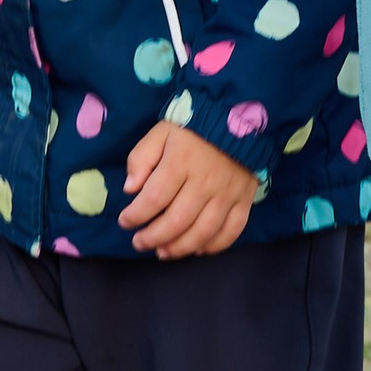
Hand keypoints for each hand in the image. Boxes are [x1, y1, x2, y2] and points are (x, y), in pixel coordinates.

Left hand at [120, 118, 259, 257]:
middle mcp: (205, 182)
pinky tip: (197, 250)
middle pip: (177, 221)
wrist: (237, 118)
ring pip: (203, 232)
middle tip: (139, 242)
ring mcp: (228, 194)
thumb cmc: (193, 128)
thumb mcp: (161, 132)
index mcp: (181, 162)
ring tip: (162, 252)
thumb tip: (130, 189)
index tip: (125, 221)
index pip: (154, 198)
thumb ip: (142, 158)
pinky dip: (213, 247)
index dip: (136, 216)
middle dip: (153, 237)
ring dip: (179, 248)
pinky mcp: (245, 200)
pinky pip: (231, 231)